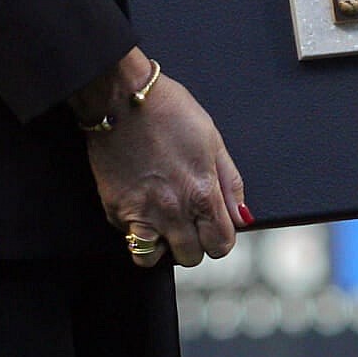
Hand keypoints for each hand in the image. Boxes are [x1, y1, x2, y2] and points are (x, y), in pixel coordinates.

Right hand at [74, 50, 247, 267]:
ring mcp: (141, 214)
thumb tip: (242, 217)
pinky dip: (135, 232)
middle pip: (191, 257)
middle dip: (194, 242)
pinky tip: (140, 208)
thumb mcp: (212, 140)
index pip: (221, 244)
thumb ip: (230, 183)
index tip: (214, 226)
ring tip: (162, 221)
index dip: (221, 238)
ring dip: (161, 245)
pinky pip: (129, 239)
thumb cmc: (169, 110)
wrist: (122, 98)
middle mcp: (172, 210)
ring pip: (154, 259)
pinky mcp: (115, 210)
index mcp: (202, 192)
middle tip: (188, 220)